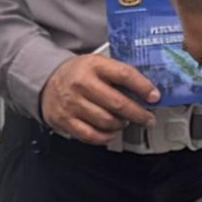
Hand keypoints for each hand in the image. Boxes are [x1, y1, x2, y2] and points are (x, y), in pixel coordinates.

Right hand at [38, 52, 159, 144]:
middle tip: (148, 118)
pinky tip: (111, 132)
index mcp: (93, 65)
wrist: (46, 80)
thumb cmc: (78, 74)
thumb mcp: (97, 64)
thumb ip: (118, 75)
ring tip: (124, 121)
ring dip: (121, 124)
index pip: (124, 75)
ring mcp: (72, 103)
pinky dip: (105, 137)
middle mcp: (82, 83)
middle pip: (118, 103)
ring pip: (106, 121)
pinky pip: (91, 135)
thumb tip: (146, 92)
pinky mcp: (65, 120)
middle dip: (139, 114)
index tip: (155, 97)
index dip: (143, 87)